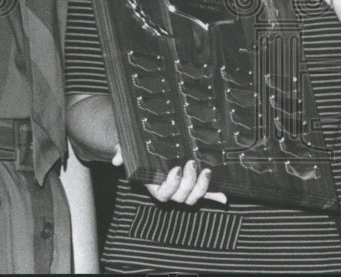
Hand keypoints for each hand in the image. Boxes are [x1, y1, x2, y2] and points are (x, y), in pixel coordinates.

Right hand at [112, 145, 226, 204]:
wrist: (147, 144)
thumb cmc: (138, 148)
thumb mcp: (128, 146)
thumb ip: (122, 152)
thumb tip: (116, 159)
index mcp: (155, 185)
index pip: (163, 194)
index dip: (171, 185)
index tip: (175, 169)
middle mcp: (170, 189)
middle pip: (181, 197)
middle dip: (189, 183)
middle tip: (191, 163)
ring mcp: (183, 187)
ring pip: (193, 197)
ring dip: (202, 187)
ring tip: (206, 171)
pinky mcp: (195, 183)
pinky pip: (206, 193)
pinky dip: (215, 196)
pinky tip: (224, 197)